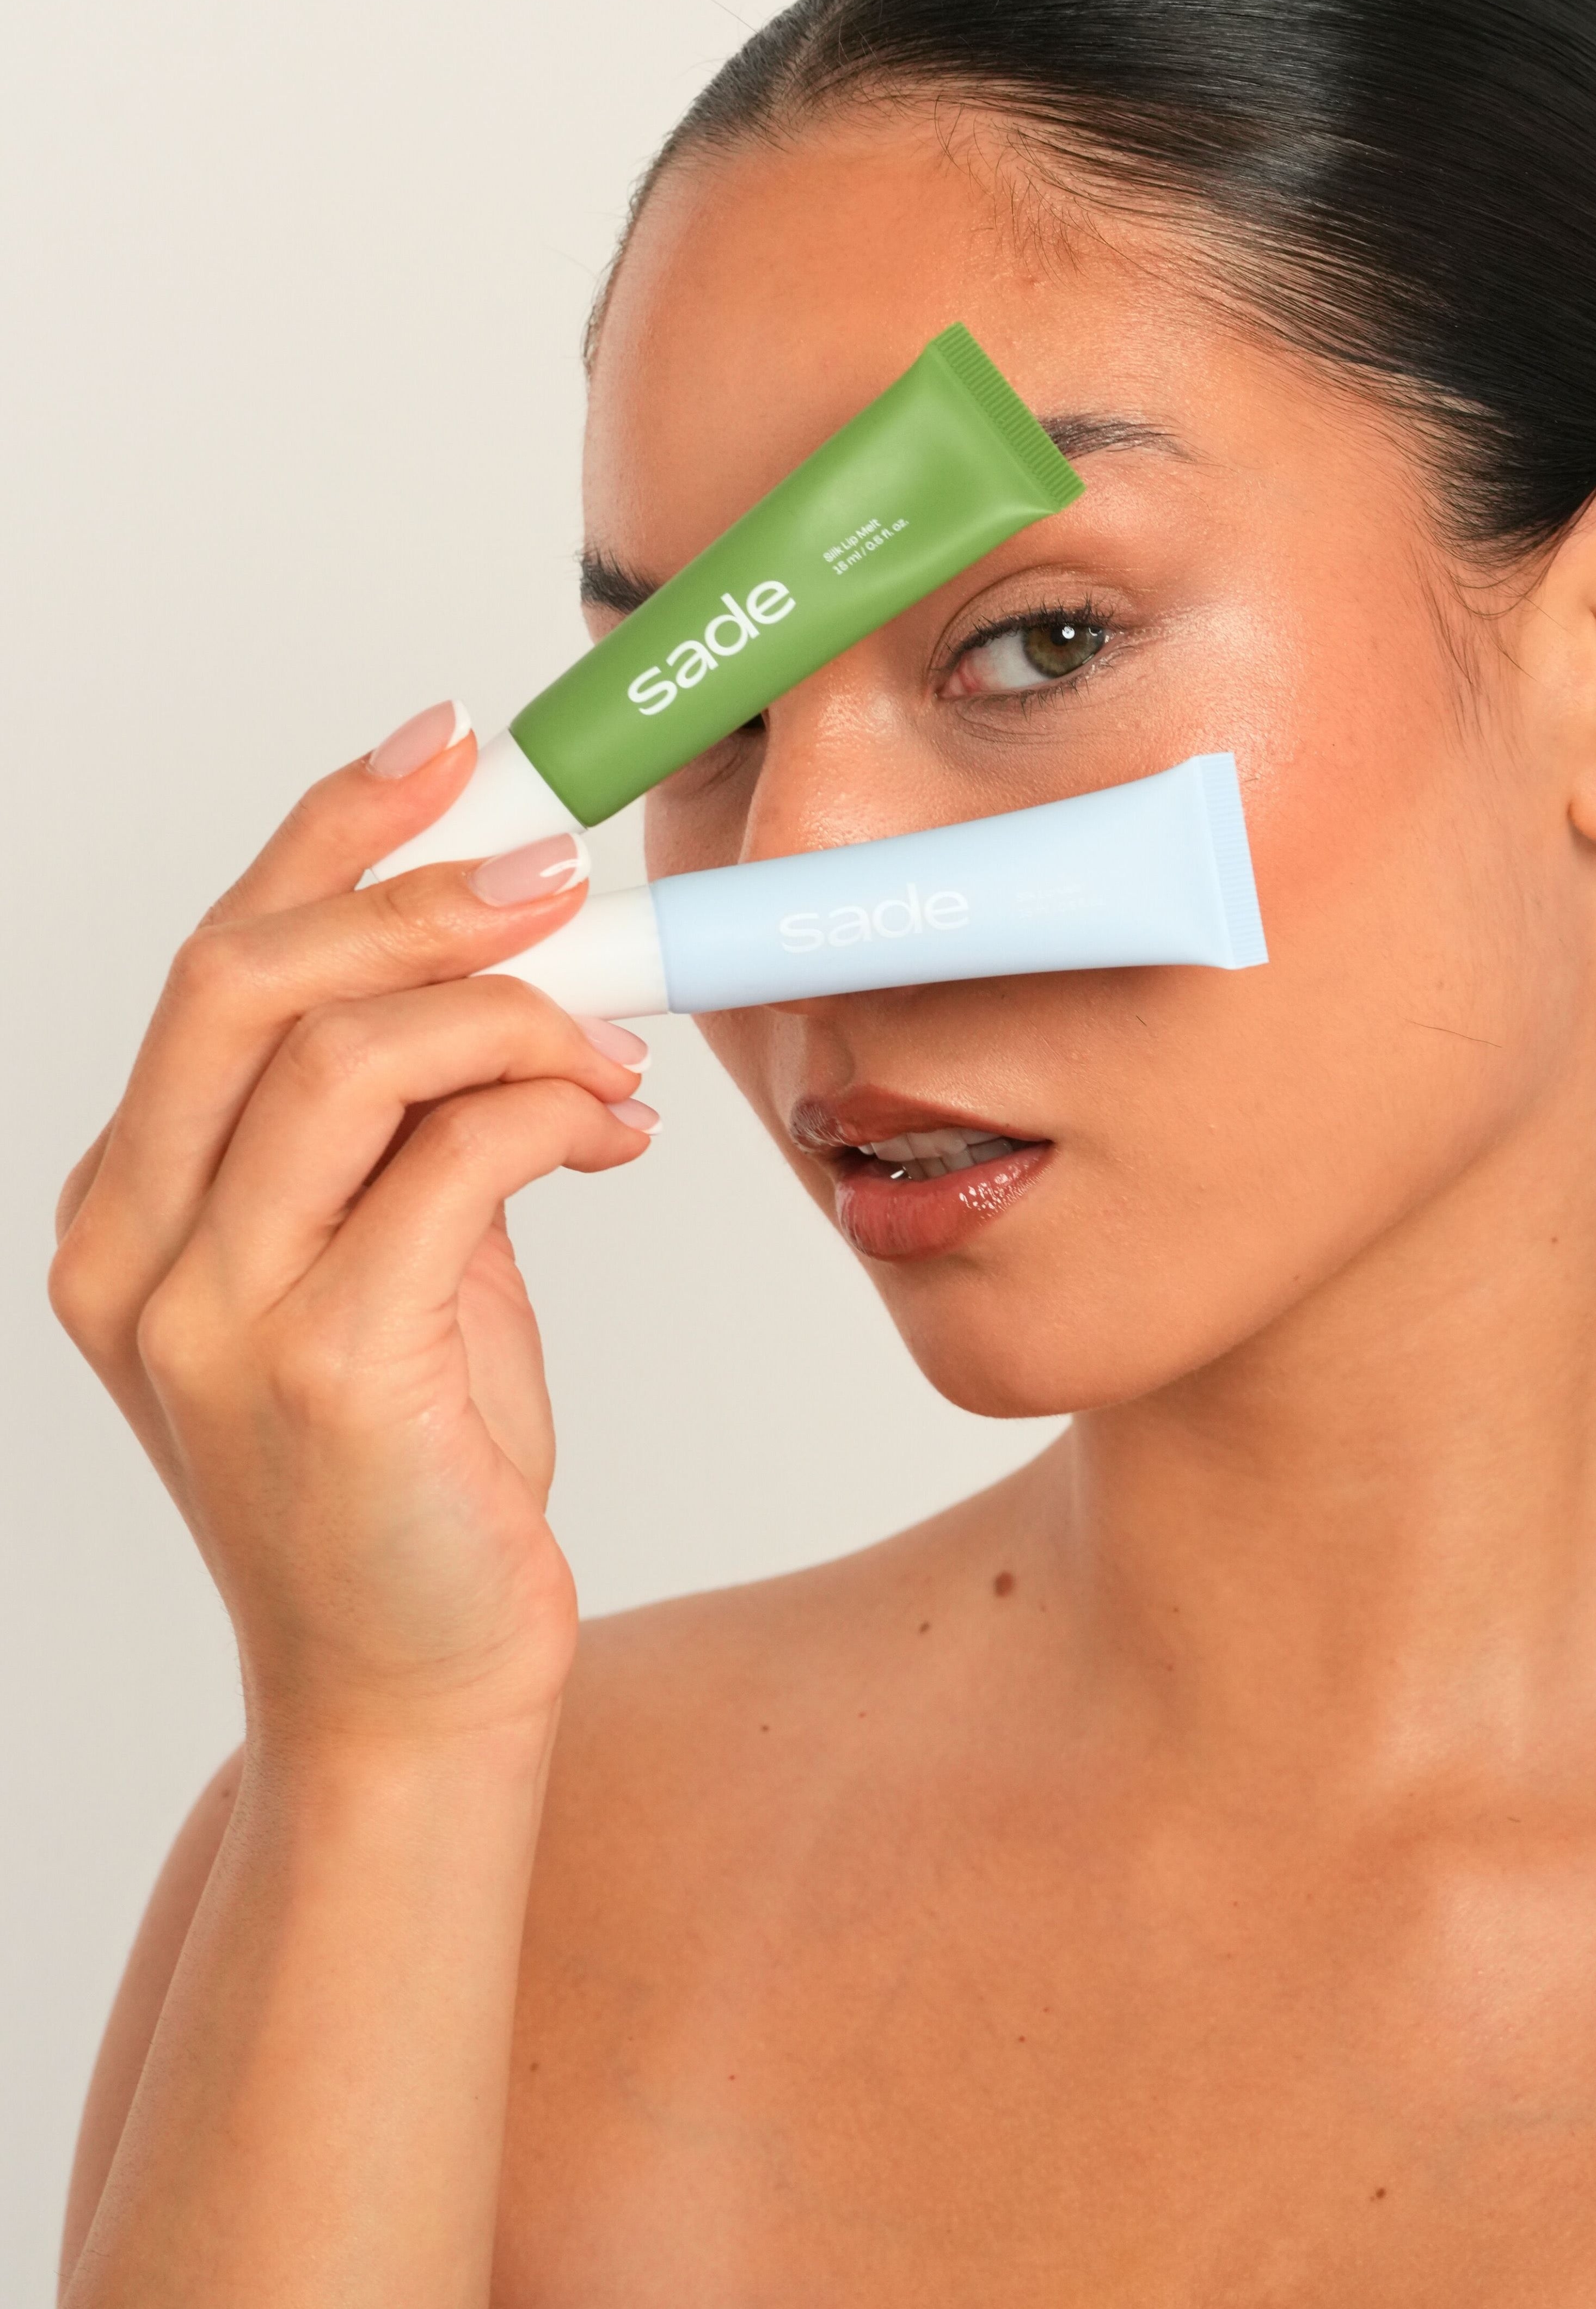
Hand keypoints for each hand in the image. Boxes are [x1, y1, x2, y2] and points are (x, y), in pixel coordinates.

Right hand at [49, 705, 655, 1747]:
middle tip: (556, 869)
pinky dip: (549, 1109)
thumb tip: (509, 990)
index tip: (437, 754)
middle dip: (416, 893)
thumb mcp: (389, 1272)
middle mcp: (134, 1255)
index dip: (325, 837)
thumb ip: (403, 1140)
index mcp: (129, 1213)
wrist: (409, 1695)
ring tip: (612, 1050)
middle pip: (247, 980)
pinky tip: (610, 1129)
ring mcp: (212, 1319)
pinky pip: (451, 1164)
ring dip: (513, 1014)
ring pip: (349, 1057)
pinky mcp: (327, 1373)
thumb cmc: (410, 1478)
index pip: (213, 966)